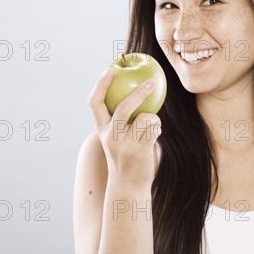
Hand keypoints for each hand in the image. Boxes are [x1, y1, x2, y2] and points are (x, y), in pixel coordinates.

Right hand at [87, 69, 161, 189]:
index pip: (95, 103)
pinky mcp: (140, 151)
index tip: (110, 68)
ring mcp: (124, 144)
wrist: (128, 185)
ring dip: (153, 117)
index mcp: (101, 129)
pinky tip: (156, 133)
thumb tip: (134, 87)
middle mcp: (110, 135)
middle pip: (122, 108)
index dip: (101, 84)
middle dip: (138, 93)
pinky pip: (154, 128)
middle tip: (152, 81)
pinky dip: (157, 127)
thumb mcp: (115, 137)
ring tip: (152, 124)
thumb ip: (119, 118)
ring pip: (145, 118)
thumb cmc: (125, 154)